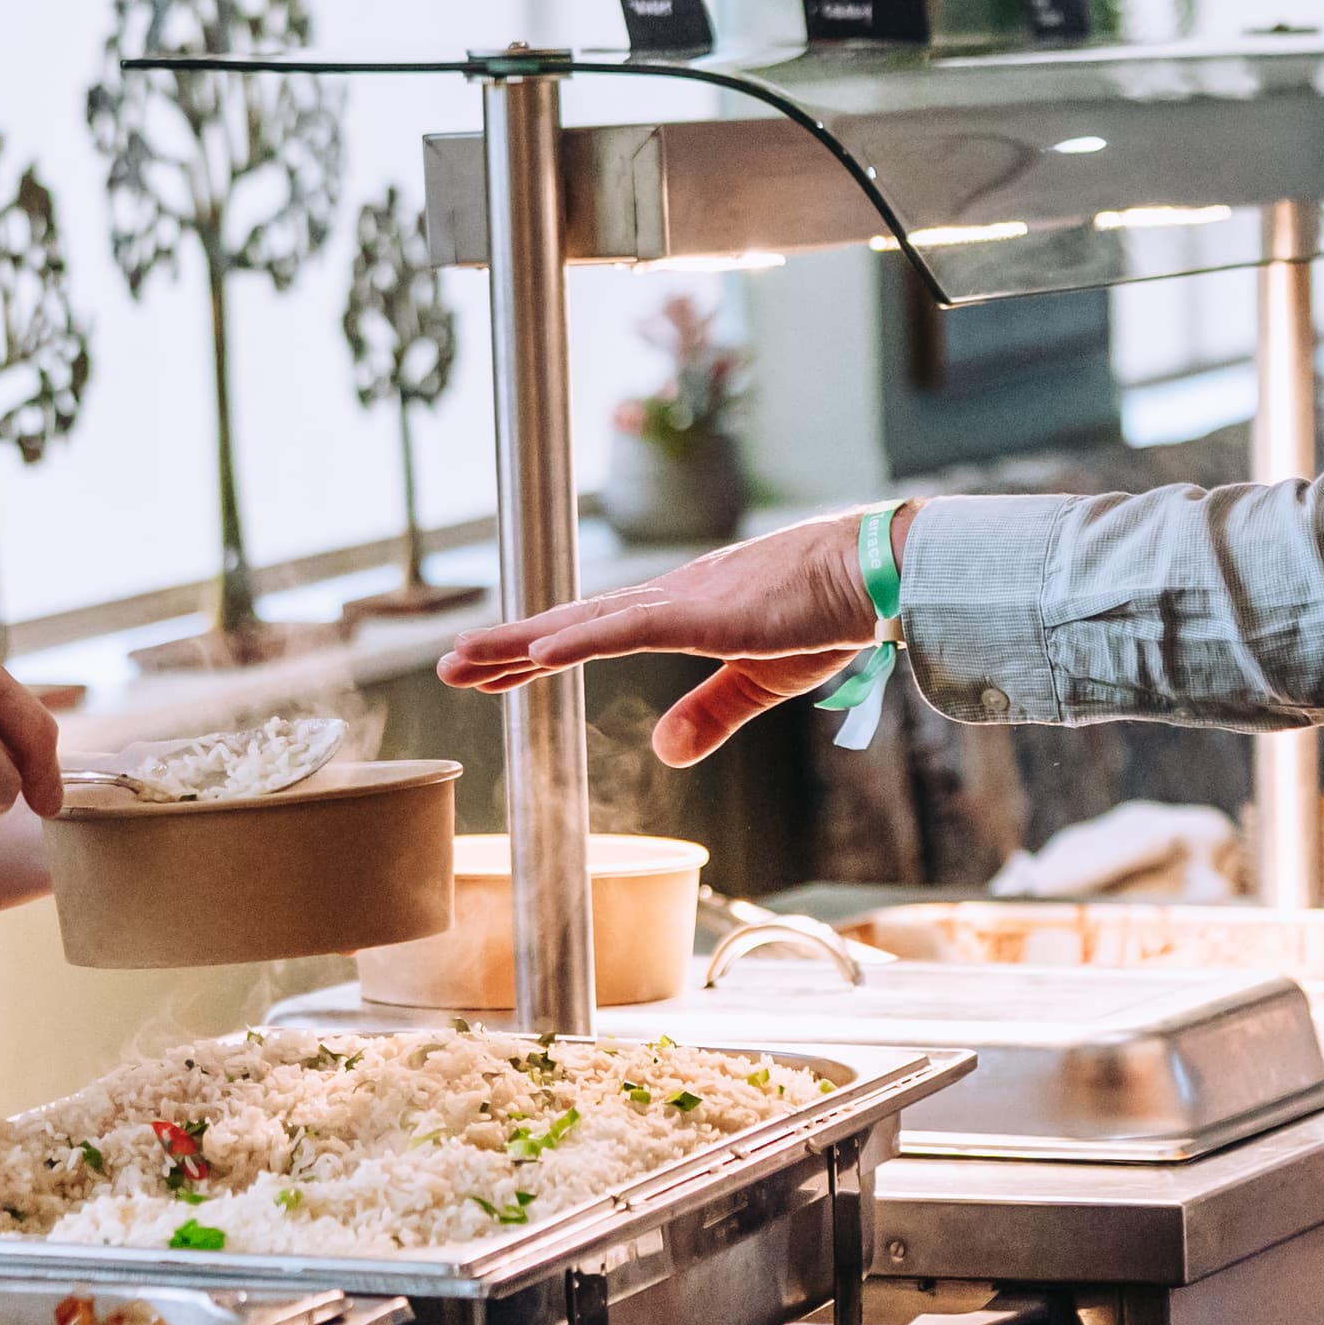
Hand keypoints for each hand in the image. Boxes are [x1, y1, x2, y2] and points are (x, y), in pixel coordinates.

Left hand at [437, 507, 908, 765]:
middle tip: (450, 663)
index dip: (542, 652)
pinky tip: (538, 651)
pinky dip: (579, 639)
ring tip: (463, 657)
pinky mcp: (699, 611)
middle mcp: (667, 600)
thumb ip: (711, 713)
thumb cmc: (827, 615)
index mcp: (682, 613)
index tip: (497, 669)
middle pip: (571, 624)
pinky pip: (626, 628)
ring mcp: (678, 601)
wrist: (873, 573)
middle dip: (508, 646)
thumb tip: (663, 751)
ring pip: (581, 622)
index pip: (596, 635)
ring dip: (520, 641)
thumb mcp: (761, 679)